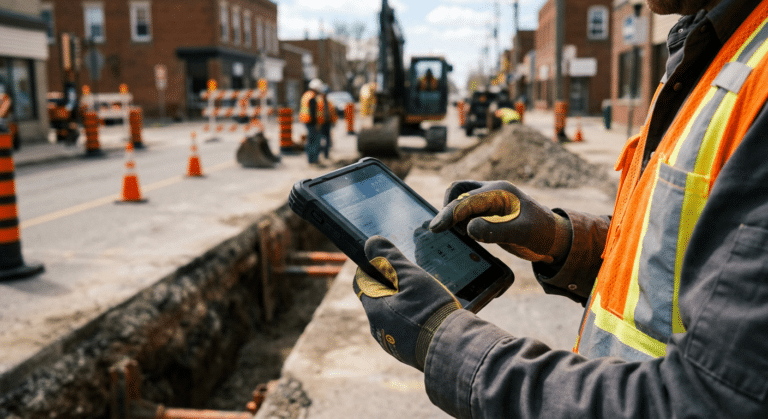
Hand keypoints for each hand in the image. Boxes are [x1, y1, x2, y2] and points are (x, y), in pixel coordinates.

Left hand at [353, 236, 461, 370]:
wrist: (453, 349)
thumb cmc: (430, 310)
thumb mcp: (411, 277)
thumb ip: (389, 259)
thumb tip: (370, 243)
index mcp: (374, 309)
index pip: (361, 281)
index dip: (373, 268)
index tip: (390, 262)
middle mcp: (377, 328)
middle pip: (378, 298)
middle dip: (391, 286)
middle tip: (412, 277)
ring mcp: (391, 343)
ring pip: (392, 314)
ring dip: (403, 303)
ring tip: (426, 295)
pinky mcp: (406, 352)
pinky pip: (404, 330)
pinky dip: (413, 319)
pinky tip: (430, 314)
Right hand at [428, 180, 571, 263]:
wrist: (555, 238)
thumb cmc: (541, 234)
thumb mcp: (521, 234)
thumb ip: (494, 230)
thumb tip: (468, 228)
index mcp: (499, 192)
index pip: (467, 199)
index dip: (450, 213)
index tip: (436, 228)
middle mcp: (491, 192)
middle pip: (458, 191)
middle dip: (448, 209)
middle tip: (440, 230)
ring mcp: (489, 202)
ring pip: (460, 198)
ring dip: (452, 213)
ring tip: (455, 233)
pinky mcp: (487, 212)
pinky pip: (466, 210)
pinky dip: (458, 219)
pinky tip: (460, 234)